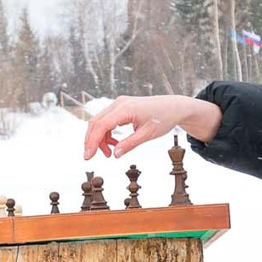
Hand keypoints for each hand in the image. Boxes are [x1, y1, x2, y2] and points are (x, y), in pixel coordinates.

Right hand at [82, 94, 221, 159]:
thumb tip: (114, 155)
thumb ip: (130, 144)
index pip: (101, 126)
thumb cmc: (163, 118)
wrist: (174, 107)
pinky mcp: (121, 107)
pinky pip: (107, 120)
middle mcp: (119, 103)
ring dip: (100, 138)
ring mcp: (119, 104)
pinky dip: (106, 133)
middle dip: (91, 141)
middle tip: (91, 157)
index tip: (88, 157)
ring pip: (100, 122)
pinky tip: (113, 144)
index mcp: (125, 109)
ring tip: (109, 153)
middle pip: (96, 123)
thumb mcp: (148, 134)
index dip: (92, 142)